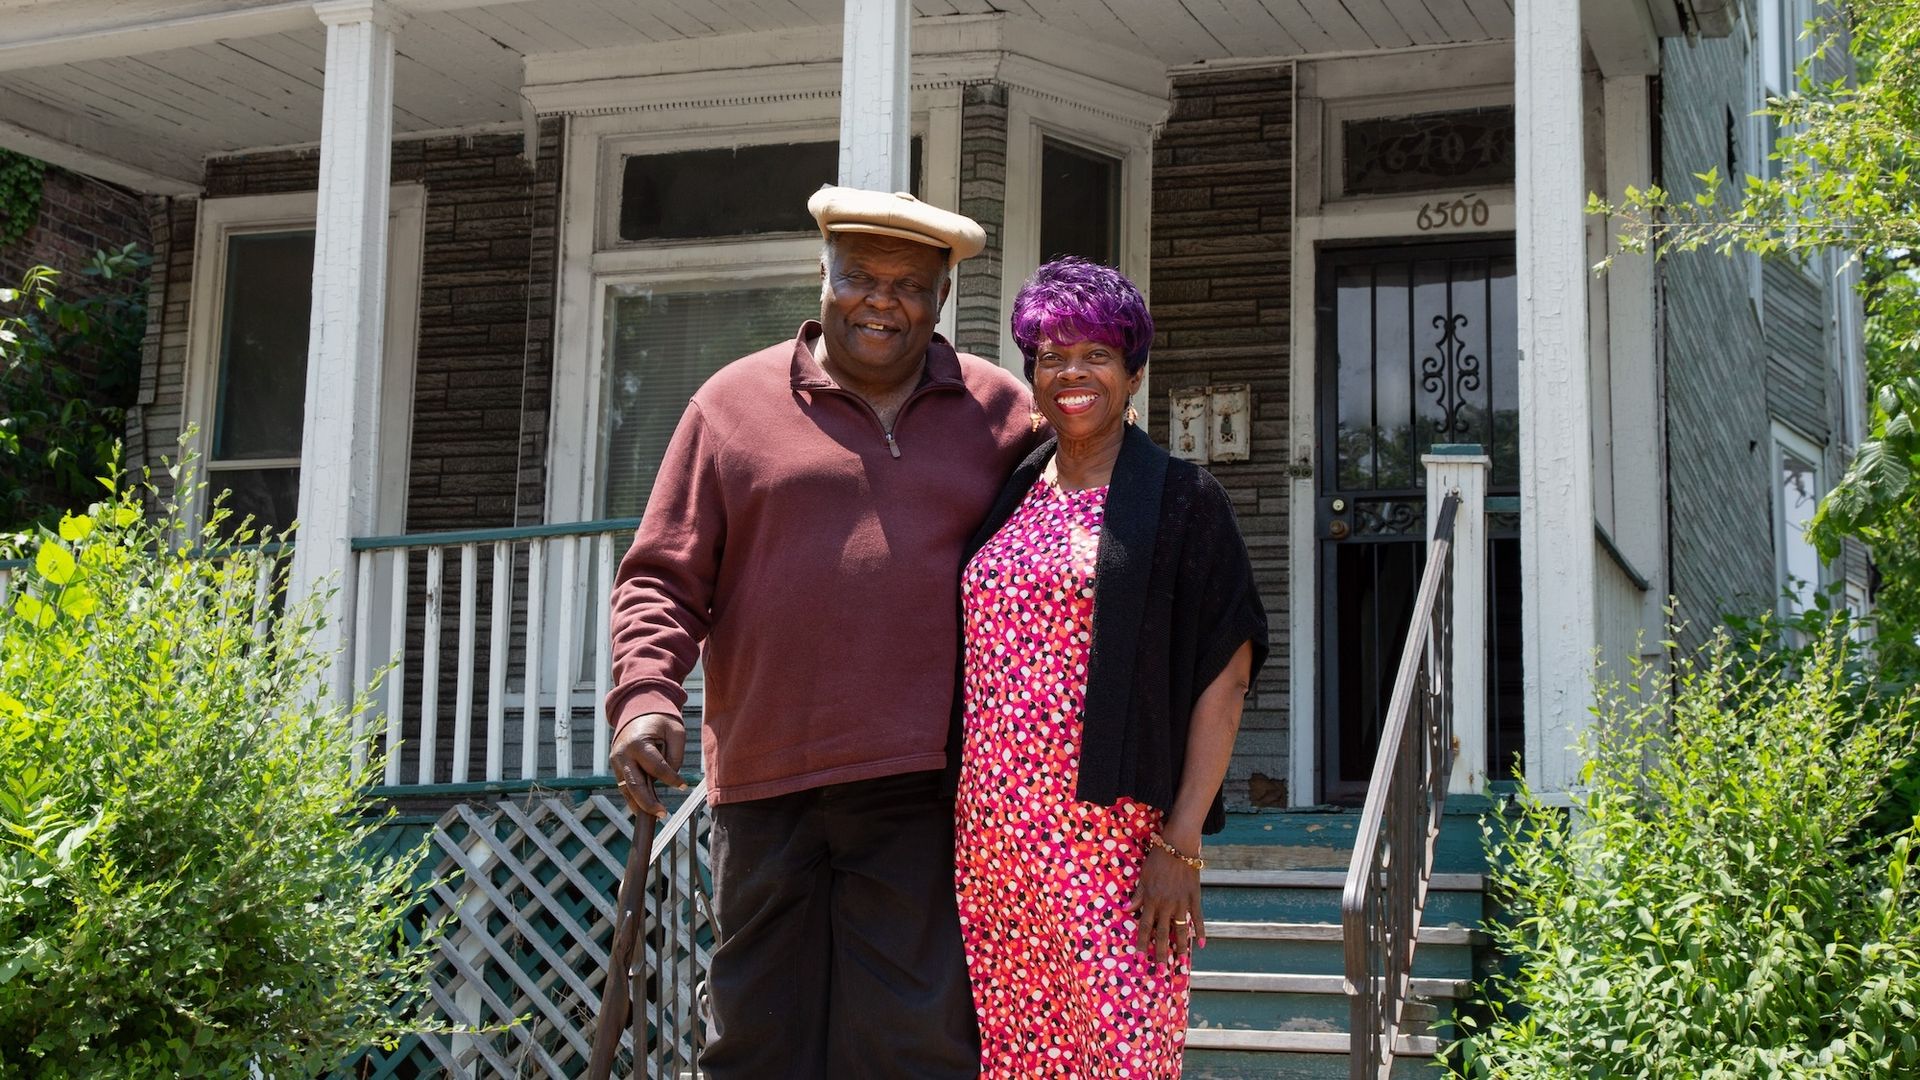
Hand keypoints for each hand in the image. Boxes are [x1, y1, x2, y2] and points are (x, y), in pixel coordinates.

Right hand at [609, 712, 686, 820]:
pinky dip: (634, 799)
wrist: (637, 711)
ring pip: (626, 789)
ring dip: (640, 805)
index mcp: (638, 742)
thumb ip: (675, 755)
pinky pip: (624, 786)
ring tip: (655, 816)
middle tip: (663, 814)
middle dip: (648, 802)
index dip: (671, 779)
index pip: (656, 767)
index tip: (684, 786)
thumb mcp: (675, 731)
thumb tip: (672, 777)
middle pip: (635, 785)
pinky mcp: (616, 767)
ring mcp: (616, 762)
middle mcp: (623, 754)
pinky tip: (644, 809)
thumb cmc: (660, 721)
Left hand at [1129, 837, 1204, 964]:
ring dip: (1181, 948)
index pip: (1145, 926)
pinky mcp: (1194, 898)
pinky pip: (1198, 918)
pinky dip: (1201, 931)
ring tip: (1181, 964)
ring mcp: (1182, 902)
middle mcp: (1166, 904)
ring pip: (1181, 930)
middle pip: (1162, 934)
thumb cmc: (1157, 860)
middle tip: (1160, 971)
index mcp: (1152, 900)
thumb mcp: (1142, 876)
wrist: (1178, 846)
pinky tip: (1202, 944)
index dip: (1143, 943)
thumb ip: (1137, 895)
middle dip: (1161, 953)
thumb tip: (1126, 909)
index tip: (1141, 959)